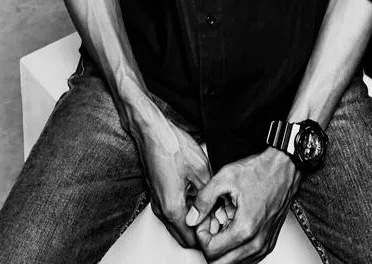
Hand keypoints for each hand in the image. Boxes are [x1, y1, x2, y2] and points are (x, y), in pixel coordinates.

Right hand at [136, 115, 212, 248]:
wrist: (152, 131)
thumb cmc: (172, 146)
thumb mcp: (200, 169)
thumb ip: (209, 195)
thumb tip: (217, 208)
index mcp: (173, 208)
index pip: (191, 239)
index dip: (207, 235)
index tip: (219, 225)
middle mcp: (162, 210)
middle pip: (182, 236)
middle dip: (199, 232)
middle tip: (215, 220)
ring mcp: (157, 202)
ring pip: (176, 225)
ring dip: (192, 222)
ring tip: (210, 208)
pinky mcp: (157, 194)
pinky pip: (172, 212)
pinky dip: (185, 212)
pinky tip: (197, 198)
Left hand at [185, 148, 298, 261]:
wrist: (283, 169)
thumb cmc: (259, 171)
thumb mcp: (225, 177)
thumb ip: (204, 199)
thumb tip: (191, 218)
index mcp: (245, 228)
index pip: (211, 252)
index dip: (201, 236)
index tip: (204, 219)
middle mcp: (256, 243)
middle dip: (210, 245)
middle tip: (211, 223)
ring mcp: (264, 246)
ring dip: (222, 248)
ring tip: (222, 223)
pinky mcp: (268, 244)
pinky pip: (245, 259)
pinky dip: (234, 248)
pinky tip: (233, 228)